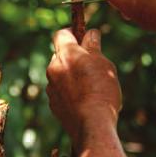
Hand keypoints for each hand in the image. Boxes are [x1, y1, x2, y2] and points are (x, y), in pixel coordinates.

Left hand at [46, 29, 123, 156]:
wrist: (92, 124)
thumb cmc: (101, 90)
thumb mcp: (103, 63)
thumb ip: (93, 46)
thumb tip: (91, 33)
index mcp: (66, 54)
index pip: (61, 34)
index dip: (72, 32)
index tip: (83, 36)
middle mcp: (53, 68)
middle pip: (61, 55)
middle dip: (74, 56)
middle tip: (93, 64)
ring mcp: (51, 88)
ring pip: (61, 74)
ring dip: (72, 75)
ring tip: (91, 85)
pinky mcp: (53, 104)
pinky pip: (60, 91)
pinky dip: (70, 91)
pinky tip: (85, 99)